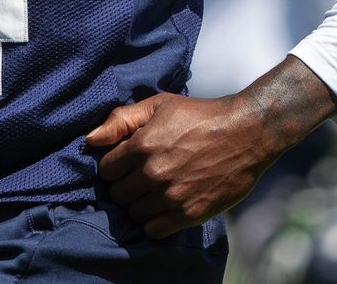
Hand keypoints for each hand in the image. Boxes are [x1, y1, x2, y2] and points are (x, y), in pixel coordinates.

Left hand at [87, 92, 274, 238]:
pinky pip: (153, 231)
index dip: (115, 166)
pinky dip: (155, 222)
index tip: (128, 163)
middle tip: (142, 178)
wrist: (246, 133)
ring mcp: (170, 196)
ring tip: (155, 192)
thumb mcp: (160, 105)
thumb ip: (121, 120)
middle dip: (126, 186)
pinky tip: (165, 207)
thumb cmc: (200, 115)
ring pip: (133, 214)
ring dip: (140, 205)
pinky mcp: (188, 214)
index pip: (105, 170)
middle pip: (117, 195)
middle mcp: (152, 173)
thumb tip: (90, 139)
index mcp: (142, 145)